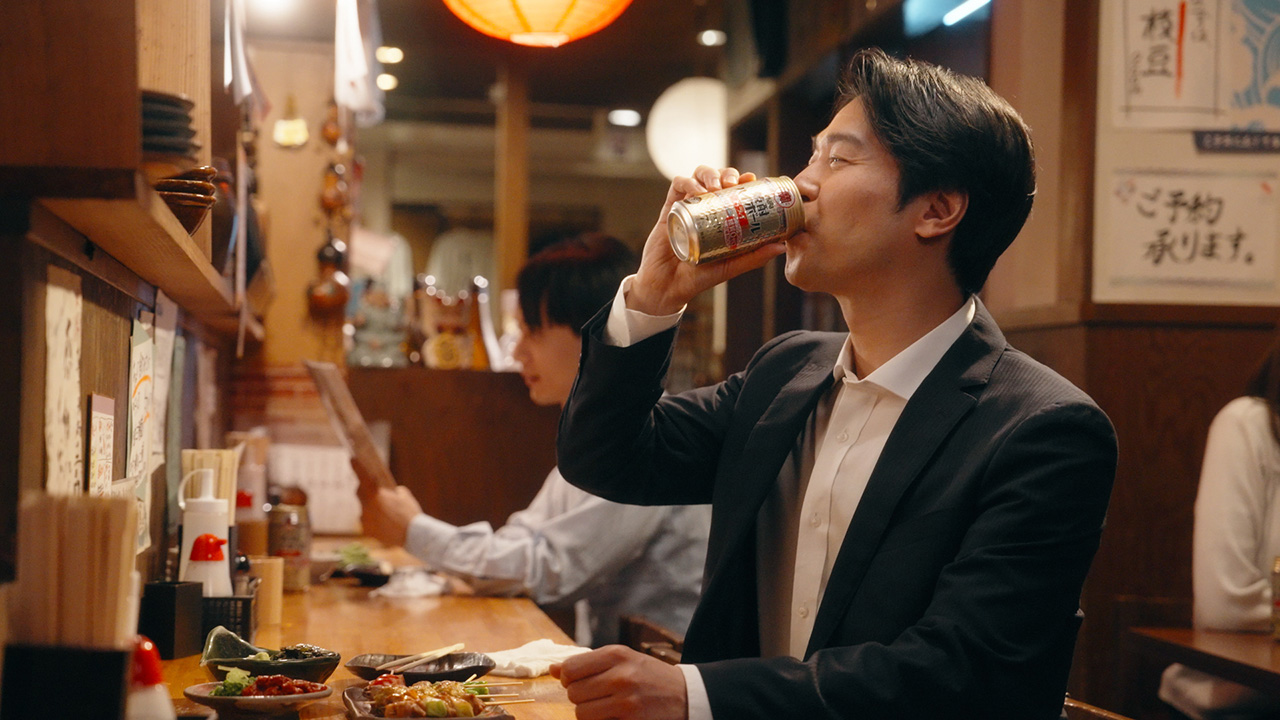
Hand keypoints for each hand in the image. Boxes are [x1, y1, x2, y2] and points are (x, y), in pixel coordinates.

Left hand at [355, 474, 421, 547]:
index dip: (356, 467)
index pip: (363, 476)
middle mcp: (367, 505)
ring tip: (385, 513)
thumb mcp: (404, 495)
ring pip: (364, 509)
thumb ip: (392, 491)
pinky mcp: (366, 530)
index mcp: (376, 493)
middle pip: (360, 493)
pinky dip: (373, 521)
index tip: (352, 459)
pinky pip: (367, 522)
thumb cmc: (410, 513)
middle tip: (373, 490)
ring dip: (371, 508)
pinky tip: (384, 524)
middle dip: (365, 489)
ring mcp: (365, 519)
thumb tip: (387, 492)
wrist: (412, 535)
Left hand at [550, 645, 687, 719]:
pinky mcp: (630, 719)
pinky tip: (614, 715)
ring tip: (606, 706)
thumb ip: (587, 663)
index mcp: (616, 654)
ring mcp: (626, 700)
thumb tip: (552, 669)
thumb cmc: (648, 675)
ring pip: (581, 712)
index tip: (579, 681)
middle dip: (580, 696)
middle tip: (597, 694)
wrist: (685, 694)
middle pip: (573, 692)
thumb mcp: (622, 659)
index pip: (570, 668)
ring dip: (589, 712)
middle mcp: (620, 675)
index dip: (569, 678)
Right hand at [629, 165, 786, 315]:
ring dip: (709, 174)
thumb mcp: (730, 266)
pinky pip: (677, 186)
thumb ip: (753, 257)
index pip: (733, 189)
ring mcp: (687, 206)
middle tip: (732, 183)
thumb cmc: (699, 278)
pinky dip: (688, 182)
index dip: (743, 179)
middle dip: (727, 173)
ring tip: (716, 185)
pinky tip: (697, 191)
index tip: (751, 179)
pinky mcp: (669, 209)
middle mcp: (705, 208)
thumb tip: (781, 247)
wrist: (668, 288)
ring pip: (698, 176)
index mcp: (720, 217)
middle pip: (717, 177)